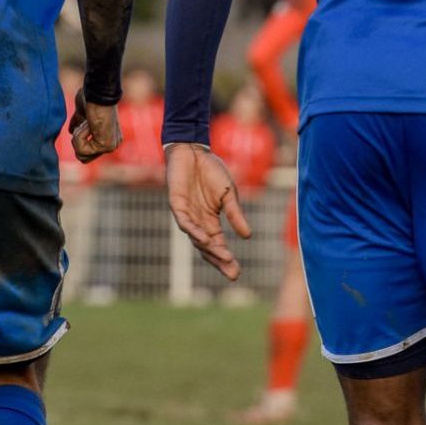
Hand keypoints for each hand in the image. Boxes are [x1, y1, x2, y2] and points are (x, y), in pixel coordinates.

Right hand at [69, 90, 120, 163]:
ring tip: (86, 124)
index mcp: (108, 136)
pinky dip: (80, 135)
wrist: (97, 92)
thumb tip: (71, 131)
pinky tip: (89, 124)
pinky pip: (82, 150)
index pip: (87, 152)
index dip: (78, 139)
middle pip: (83, 158)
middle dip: (77, 142)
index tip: (83, 123)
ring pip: (81, 156)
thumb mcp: (82, 113)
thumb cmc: (90, 97)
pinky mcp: (106, 146)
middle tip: (83, 126)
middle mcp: (112, 143)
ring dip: (78, 138)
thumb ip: (79, 123)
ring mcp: (111, 146)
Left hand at [165, 142, 251, 280]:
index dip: (226, 259)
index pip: (218, 245)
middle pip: (207, 248)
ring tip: (224, 257)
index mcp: (211, 221)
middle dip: (219, 261)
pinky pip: (184, 222)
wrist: (194, 150)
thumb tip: (248, 236)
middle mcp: (198, 222)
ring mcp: (187, 214)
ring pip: (196, 238)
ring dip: (210, 249)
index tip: (237, 272)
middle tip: (232, 273)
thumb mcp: (229, 194)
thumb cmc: (211, 171)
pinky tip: (205, 239)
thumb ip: (235, 214)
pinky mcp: (177, 204)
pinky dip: (194, 231)